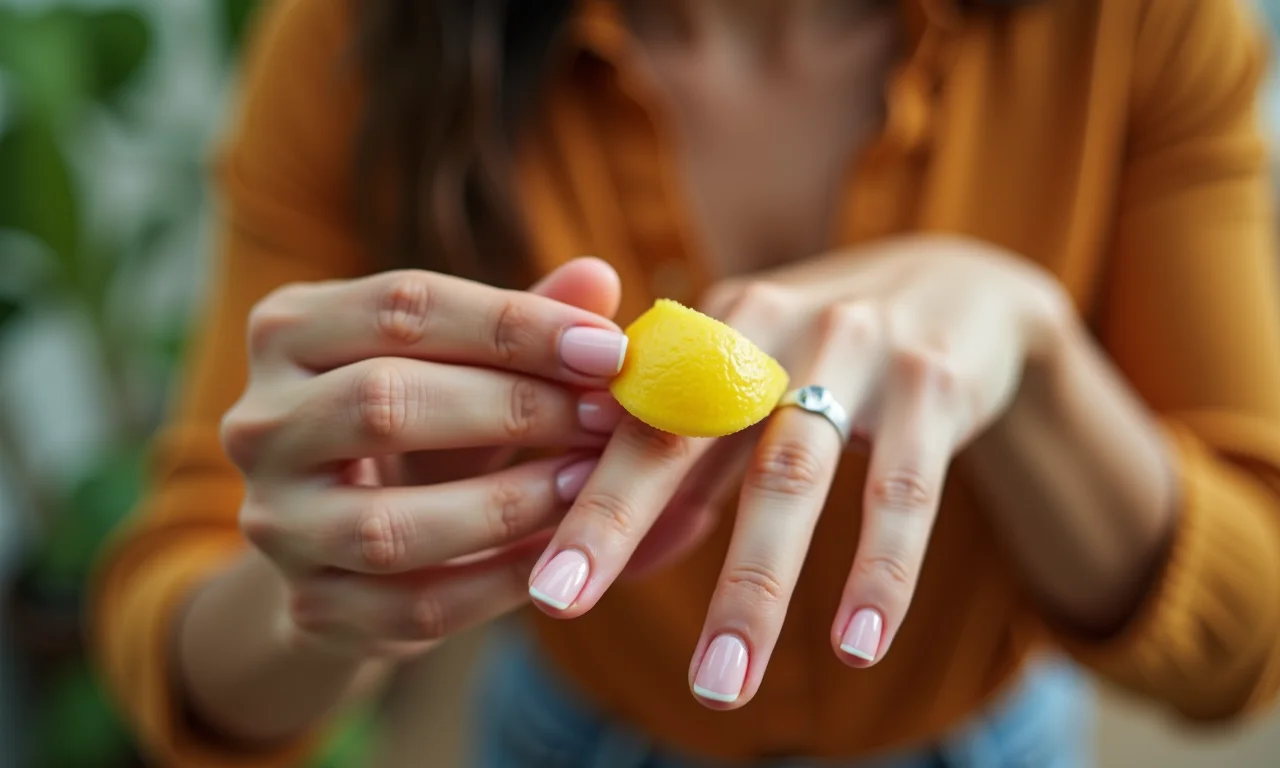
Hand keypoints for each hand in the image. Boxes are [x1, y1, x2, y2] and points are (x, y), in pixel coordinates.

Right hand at [220, 258, 631, 658]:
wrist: (343, 544)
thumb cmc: (418, 425)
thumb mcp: (459, 364)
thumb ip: (522, 323)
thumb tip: (600, 276)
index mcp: (290, 331)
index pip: (403, 306)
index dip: (515, 325)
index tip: (610, 350)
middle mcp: (259, 423)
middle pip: (384, 401)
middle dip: (516, 407)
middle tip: (607, 416)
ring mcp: (275, 522)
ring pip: (390, 524)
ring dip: (511, 504)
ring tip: (593, 484)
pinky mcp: (311, 607)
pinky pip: (415, 606)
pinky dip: (500, 582)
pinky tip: (563, 553)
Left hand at [528, 236, 1069, 706]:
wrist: (962, 283)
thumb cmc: (827, 357)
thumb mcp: (749, 392)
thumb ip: (689, 470)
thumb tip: (622, 567)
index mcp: (709, 330)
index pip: (630, 419)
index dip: (584, 499)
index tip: (541, 587)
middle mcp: (769, 328)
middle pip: (685, 434)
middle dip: (618, 522)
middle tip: (561, 608)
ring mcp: (855, 347)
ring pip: (791, 473)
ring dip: (753, 587)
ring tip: (721, 686)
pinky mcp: (933, 382)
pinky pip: (904, 489)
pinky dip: (882, 570)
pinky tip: (858, 644)